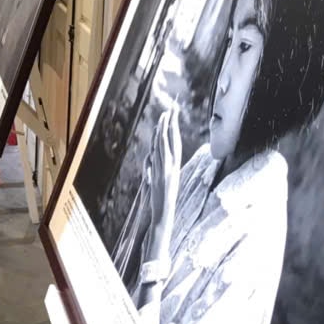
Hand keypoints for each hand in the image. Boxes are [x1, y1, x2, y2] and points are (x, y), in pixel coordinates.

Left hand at [144, 106, 181, 262]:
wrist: (164, 217)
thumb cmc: (161, 202)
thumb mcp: (157, 183)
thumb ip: (154, 170)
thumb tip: (149, 160)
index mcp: (173, 167)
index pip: (173, 142)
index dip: (172, 128)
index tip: (171, 113)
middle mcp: (172, 167)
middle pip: (172, 140)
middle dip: (171, 123)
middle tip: (172, 106)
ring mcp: (168, 170)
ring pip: (167, 146)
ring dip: (166, 129)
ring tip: (165, 114)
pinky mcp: (164, 175)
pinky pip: (162, 156)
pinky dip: (161, 144)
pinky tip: (160, 134)